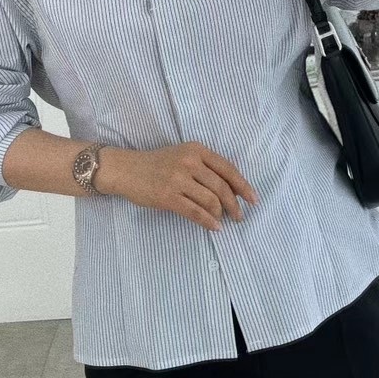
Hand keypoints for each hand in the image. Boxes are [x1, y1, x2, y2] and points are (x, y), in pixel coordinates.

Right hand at [101, 142, 259, 232]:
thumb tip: (230, 190)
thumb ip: (204, 167)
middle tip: (240, 216)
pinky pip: (195, 212)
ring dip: (221, 214)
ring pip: (210, 200)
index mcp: (196, 150)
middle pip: (222, 187)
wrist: (126, 169)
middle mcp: (189, 162)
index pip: (227, 169)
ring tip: (224, 221)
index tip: (253, 199)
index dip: (243, 186)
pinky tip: (215, 227)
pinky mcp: (167, 196)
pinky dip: (208, 221)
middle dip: (234, 204)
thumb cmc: (156, 164)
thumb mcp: (182, 156)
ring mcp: (177, 179)